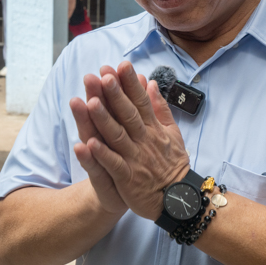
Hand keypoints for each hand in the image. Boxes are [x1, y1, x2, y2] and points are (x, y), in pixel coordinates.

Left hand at [76, 61, 189, 220]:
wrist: (178, 200)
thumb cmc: (172, 165)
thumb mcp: (173, 133)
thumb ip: (160, 108)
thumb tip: (152, 83)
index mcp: (153, 128)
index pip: (141, 101)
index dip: (131, 83)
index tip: (121, 65)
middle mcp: (144, 140)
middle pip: (128, 114)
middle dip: (115, 94)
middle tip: (103, 74)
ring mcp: (135, 158)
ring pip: (117, 136)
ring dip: (104, 119)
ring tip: (90, 102)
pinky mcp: (128, 178)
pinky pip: (113, 164)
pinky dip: (102, 154)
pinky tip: (87, 143)